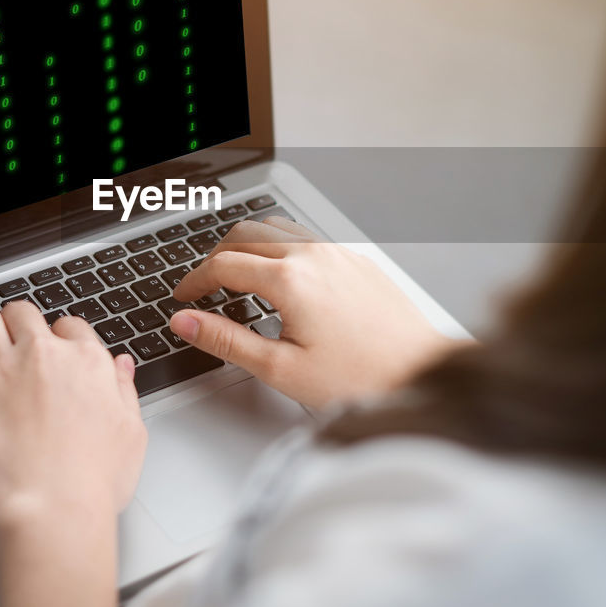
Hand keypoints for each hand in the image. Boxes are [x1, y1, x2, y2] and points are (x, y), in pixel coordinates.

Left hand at [0, 302, 147, 529]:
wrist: (56, 509)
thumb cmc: (96, 481)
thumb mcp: (132, 432)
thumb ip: (124, 390)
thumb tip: (120, 365)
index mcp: (86, 363)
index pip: (70, 325)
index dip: (61, 338)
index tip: (55, 353)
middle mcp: (43, 357)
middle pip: (23, 313)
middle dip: (18, 324)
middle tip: (15, 344)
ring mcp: (2, 373)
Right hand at [169, 217, 450, 407]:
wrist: (421, 373)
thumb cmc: (361, 377)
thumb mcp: (280, 368)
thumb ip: (226, 340)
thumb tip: (186, 323)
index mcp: (290, 280)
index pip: (223, 265)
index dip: (194, 281)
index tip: (184, 298)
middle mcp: (314, 255)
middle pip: (245, 236)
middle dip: (216, 258)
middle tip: (204, 287)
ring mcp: (339, 253)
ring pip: (277, 228)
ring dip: (249, 246)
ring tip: (238, 277)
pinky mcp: (357, 260)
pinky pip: (307, 237)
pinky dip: (281, 247)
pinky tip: (284, 277)